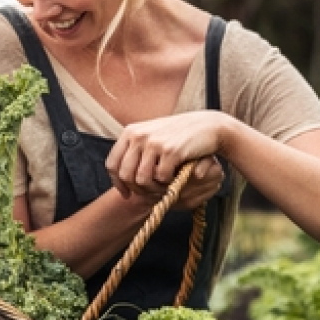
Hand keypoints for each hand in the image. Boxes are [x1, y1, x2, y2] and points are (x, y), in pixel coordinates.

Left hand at [106, 111, 229, 198]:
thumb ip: (135, 150)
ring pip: (142, 179)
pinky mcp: (171, 151)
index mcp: (131, 131)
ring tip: (164, 185)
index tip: (127, 194)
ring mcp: (154, 142)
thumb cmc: (178, 135)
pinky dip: (168, 182)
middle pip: (126, 175)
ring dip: (153, 188)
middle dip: (137, 189)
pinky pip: (161, 178)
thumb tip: (119, 176)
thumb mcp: (151, 136)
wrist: (207, 125)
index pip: (112, 163)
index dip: (118, 183)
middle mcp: (139, 135)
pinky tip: (175, 176)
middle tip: (150, 193)